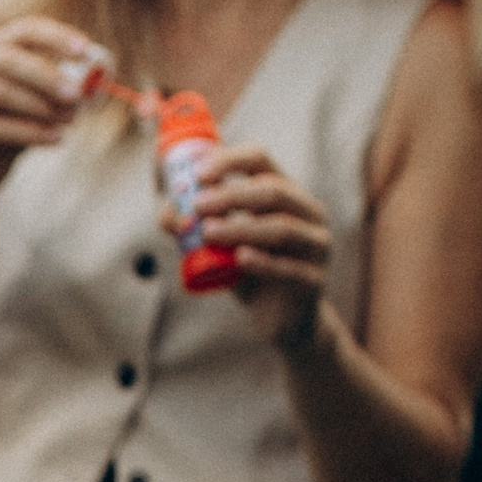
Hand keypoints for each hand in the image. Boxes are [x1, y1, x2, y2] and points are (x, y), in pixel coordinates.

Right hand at [0, 17, 108, 206]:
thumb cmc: (19, 123)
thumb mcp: (44, 99)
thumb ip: (67, 84)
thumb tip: (100, 77)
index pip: (23, 31)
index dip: (55, 37)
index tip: (85, 51)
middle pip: (7, 59)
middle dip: (46, 75)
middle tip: (77, 93)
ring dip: (41, 106)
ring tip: (70, 121)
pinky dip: (32, 133)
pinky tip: (56, 139)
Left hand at [189, 137, 333, 349]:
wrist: (283, 321)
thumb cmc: (250, 275)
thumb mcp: (220, 250)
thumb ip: (195, 232)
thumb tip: (165, 212)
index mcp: (286, 194)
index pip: (261, 161)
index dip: (230, 161)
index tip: (196, 172)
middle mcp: (308, 213)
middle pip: (273, 192)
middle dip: (231, 195)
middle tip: (196, 204)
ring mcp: (316, 245)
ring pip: (282, 228)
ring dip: (241, 228)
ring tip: (207, 232)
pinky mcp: (314, 279)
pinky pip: (290, 268)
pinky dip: (264, 262)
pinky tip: (240, 259)